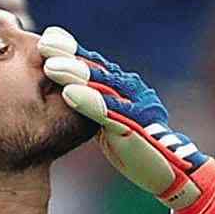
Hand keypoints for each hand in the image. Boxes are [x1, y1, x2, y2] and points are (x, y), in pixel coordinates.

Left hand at [40, 31, 214, 213]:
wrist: (170, 176)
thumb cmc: (135, 150)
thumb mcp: (108, 124)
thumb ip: (92, 106)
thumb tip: (64, 90)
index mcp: (123, 89)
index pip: (95, 65)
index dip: (72, 50)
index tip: (48, 37)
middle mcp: (132, 91)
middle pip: (97, 69)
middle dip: (70, 54)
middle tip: (44, 43)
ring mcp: (136, 107)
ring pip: (102, 86)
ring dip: (76, 74)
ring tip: (51, 65)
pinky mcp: (137, 127)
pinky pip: (109, 112)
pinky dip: (89, 102)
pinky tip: (69, 94)